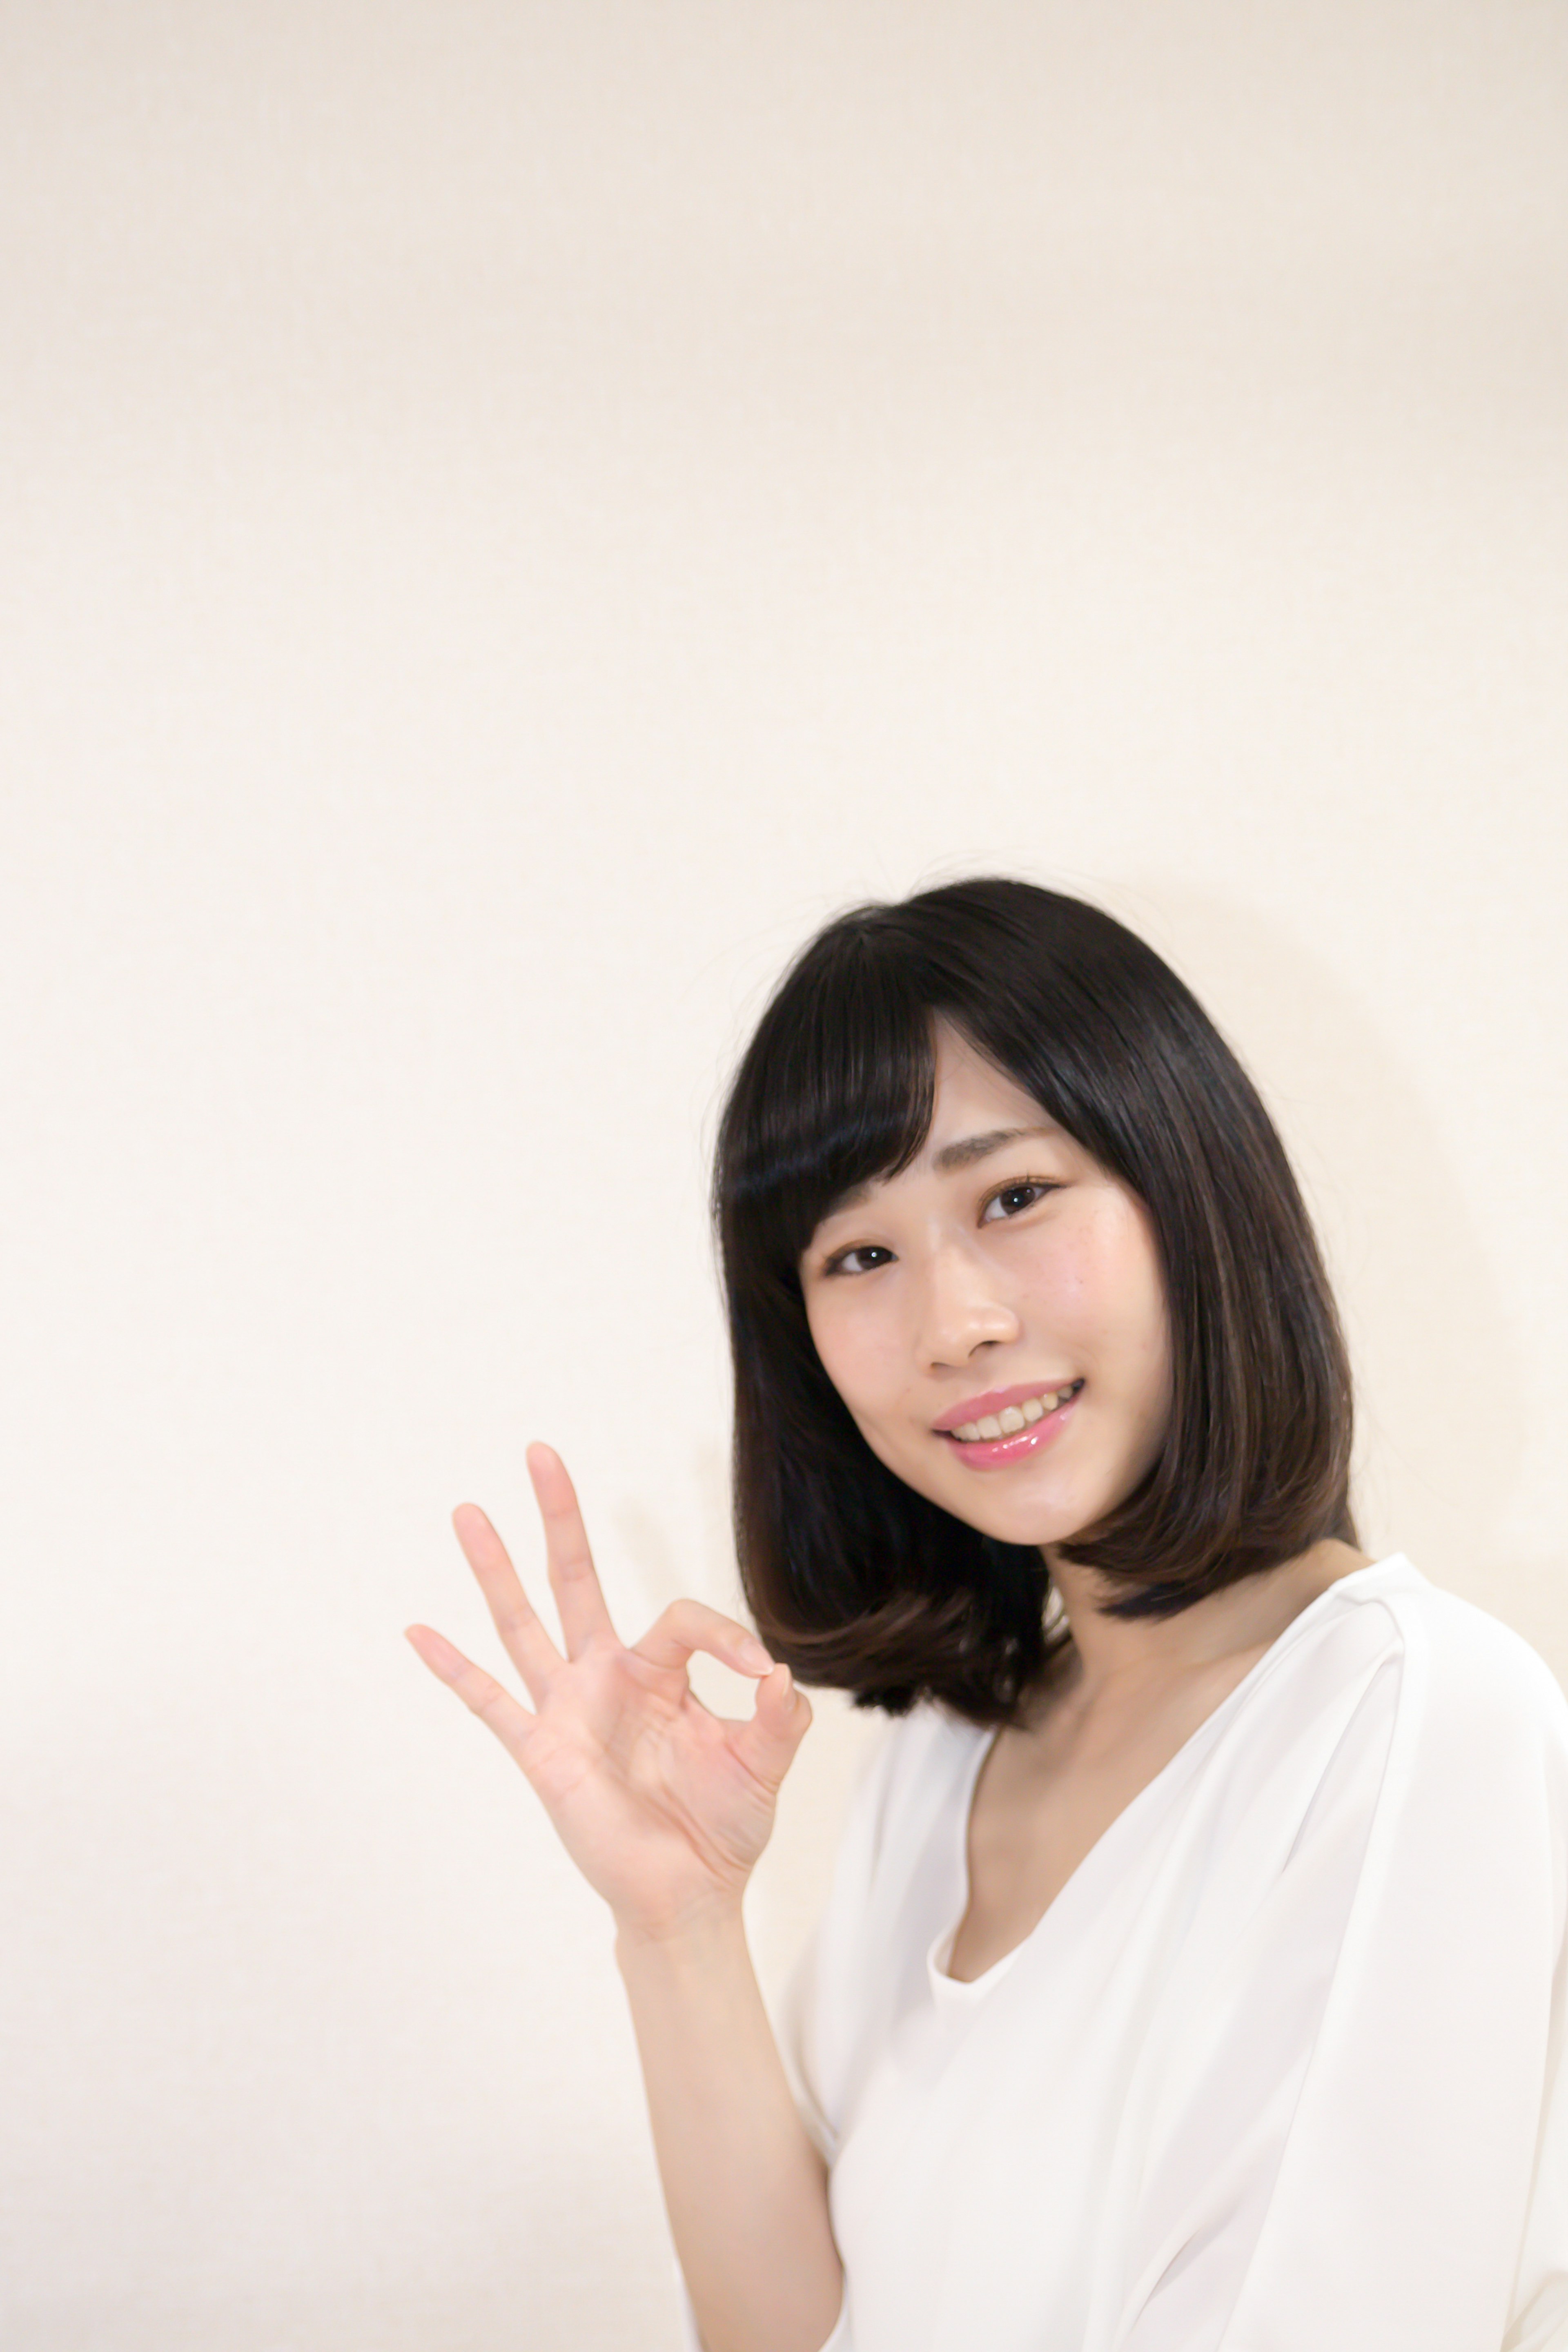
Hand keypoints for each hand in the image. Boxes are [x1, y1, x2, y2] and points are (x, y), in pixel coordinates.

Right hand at [405, 1443, 812, 1940]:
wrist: (688, 1894)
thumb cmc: (724, 1826)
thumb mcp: (764, 1764)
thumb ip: (780, 1718)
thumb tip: (781, 1672)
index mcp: (661, 1672)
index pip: (681, 1618)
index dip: (725, 1635)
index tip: (761, 1672)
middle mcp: (608, 1677)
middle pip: (577, 1580)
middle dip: (560, 1518)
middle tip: (541, 1452)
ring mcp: (568, 1709)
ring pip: (524, 1623)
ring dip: (496, 1569)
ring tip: (468, 1511)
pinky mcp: (542, 1751)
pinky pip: (490, 1703)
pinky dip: (454, 1669)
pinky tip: (419, 1631)